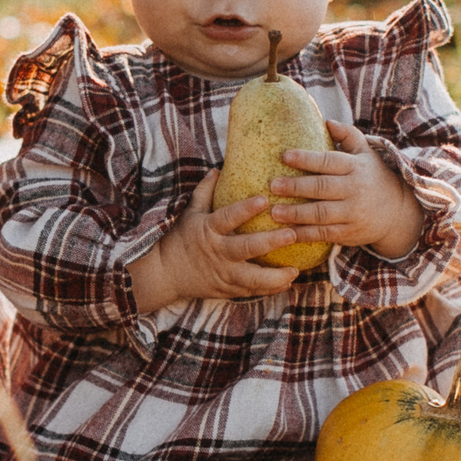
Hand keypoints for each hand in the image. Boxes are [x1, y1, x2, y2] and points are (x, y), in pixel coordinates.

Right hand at [128, 170, 303, 312]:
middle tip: (292, 233)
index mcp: (208, 230)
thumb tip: (217, 169)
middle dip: (270, 242)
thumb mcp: (189, 213)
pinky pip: (251, 291)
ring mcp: (223, 273)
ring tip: (296, 270)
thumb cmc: (180, 238)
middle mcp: (217, 252)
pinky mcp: (227, 289)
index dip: (246, 209)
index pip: (228, 217)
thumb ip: (204, 192)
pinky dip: (270, 288)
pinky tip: (288, 282)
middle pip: (246, 248)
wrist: (165, 273)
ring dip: (275, 276)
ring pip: (252, 278)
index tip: (265, 199)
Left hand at [272, 120, 426, 257]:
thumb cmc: (372, 176)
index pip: (328, 161)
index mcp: (355, 166)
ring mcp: (353, 213)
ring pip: (321, 213)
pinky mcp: (350, 233)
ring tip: (274, 212)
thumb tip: (326, 121)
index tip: (285, 156)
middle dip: (296, 187)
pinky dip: (306, 234)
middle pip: (322, 187)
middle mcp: (355, 189)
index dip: (306, 159)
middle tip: (272, 186)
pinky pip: (325, 234)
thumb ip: (347, 135)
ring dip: (296, 214)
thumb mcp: (366, 153)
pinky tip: (288, 233)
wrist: (397, 211)